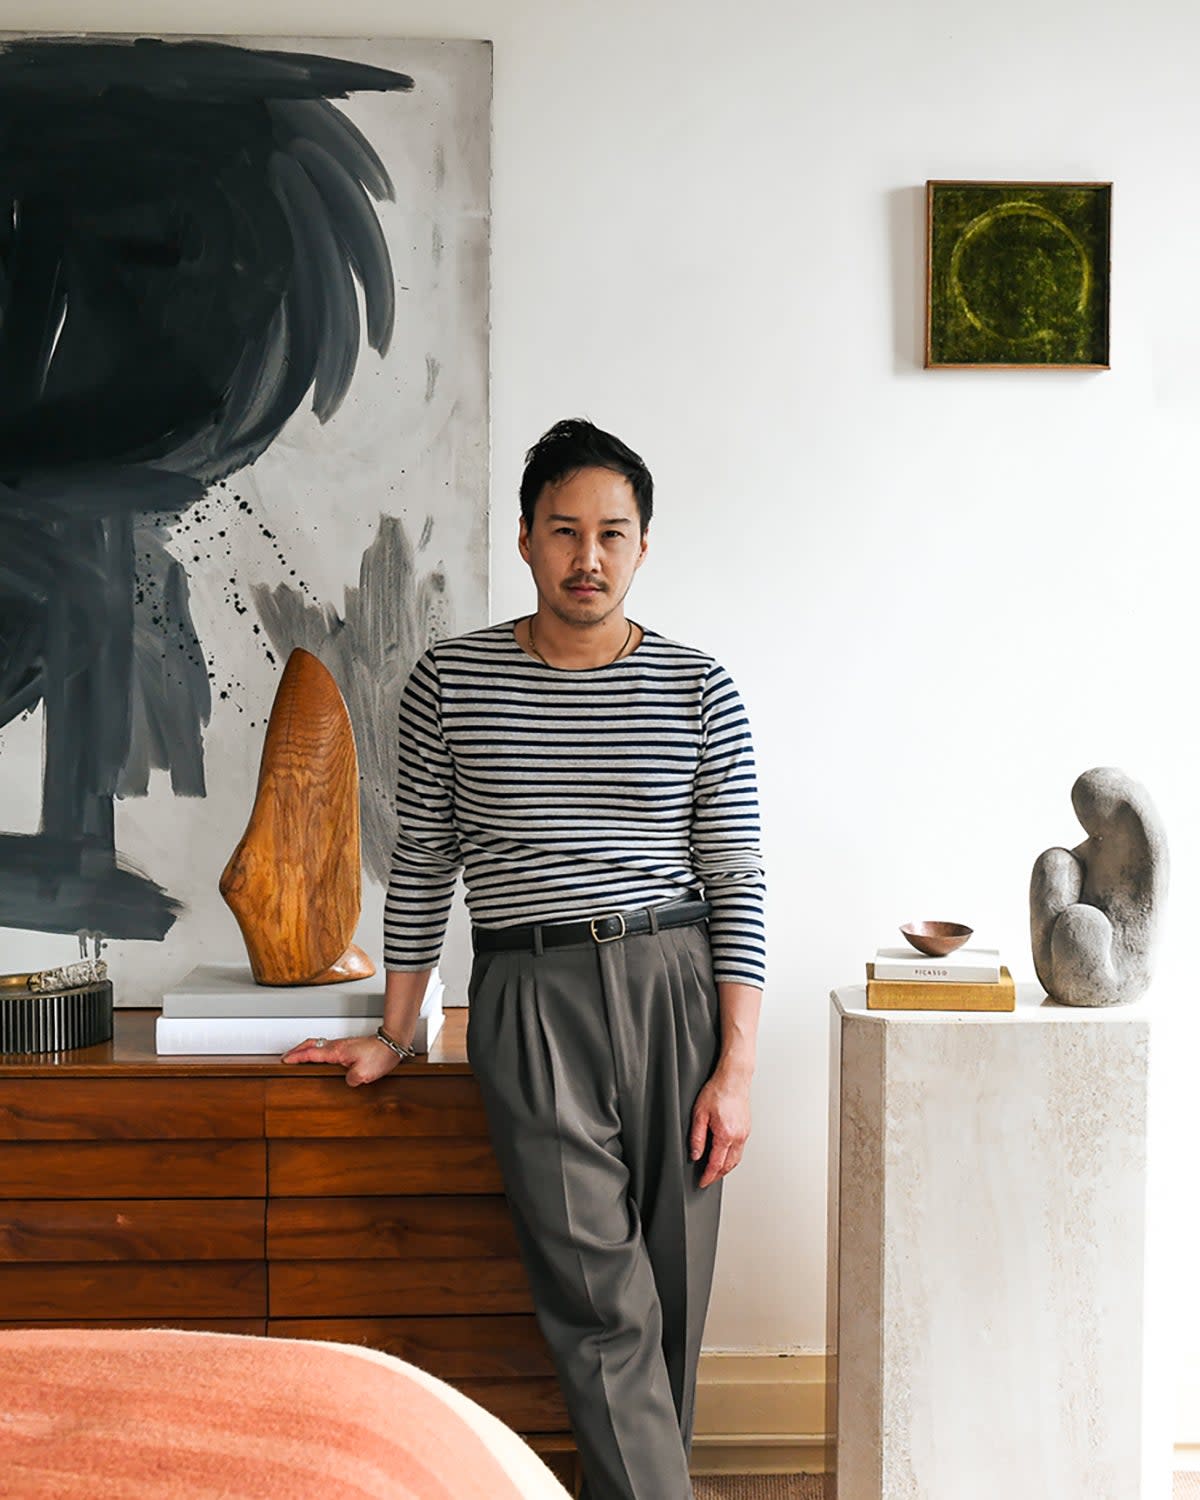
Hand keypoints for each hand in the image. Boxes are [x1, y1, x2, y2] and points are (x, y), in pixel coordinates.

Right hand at [281, 1033, 401, 1086]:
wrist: (393, 1044)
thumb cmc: (380, 1055)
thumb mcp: (364, 1074)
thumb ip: (350, 1080)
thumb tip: (346, 1082)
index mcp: (336, 1052)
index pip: (311, 1053)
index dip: (296, 1057)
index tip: (285, 1060)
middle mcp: (337, 1046)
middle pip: (311, 1044)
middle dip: (296, 1050)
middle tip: (287, 1057)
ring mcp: (343, 1045)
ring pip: (319, 1044)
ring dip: (306, 1049)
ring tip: (299, 1057)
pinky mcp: (349, 1047)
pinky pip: (327, 1047)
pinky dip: (317, 1050)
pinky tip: (320, 1057)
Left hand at [689, 1063, 751, 1188]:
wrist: (734, 1078)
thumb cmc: (717, 1091)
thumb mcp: (699, 1114)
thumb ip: (697, 1137)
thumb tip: (695, 1155)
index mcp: (726, 1135)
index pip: (716, 1164)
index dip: (708, 1176)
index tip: (702, 1182)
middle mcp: (738, 1136)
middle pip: (729, 1165)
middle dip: (717, 1175)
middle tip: (707, 1179)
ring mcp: (745, 1133)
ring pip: (736, 1159)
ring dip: (726, 1168)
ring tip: (715, 1171)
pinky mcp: (747, 1128)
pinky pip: (740, 1150)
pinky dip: (732, 1157)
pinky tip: (725, 1155)